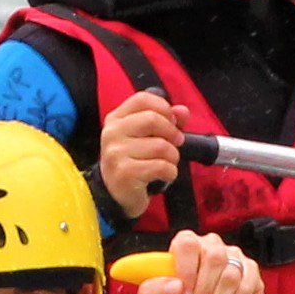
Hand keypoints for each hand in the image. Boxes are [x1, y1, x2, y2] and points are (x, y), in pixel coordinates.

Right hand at [93, 91, 188, 220]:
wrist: (115, 194)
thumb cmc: (134, 162)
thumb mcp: (147, 137)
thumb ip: (166, 121)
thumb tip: (182, 111)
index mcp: (116, 119)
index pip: (142, 99)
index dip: (164, 107)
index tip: (172, 121)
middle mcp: (112, 133)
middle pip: (153, 119)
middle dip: (172, 133)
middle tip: (175, 144)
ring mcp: (116, 153)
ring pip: (161, 146)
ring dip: (173, 157)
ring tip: (166, 163)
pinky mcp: (125, 173)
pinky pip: (161, 166)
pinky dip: (170, 172)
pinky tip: (164, 175)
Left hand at [144, 225, 277, 293]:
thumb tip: (173, 286)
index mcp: (183, 248)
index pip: (187, 243)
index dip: (186, 270)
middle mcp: (209, 246)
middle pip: (213, 256)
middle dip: (204, 292)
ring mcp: (233, 258)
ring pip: (230, 275)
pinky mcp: (251, 272)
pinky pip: (246, 286)